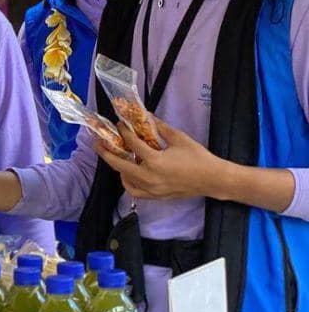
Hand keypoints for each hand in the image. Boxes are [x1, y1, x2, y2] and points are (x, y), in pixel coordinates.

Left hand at [94, 117, 224, 200]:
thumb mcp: (178, 138)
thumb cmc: (198, 158)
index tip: (118, 124)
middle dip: (106, 152)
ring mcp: (152, 189)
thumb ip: (159, 127)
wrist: (213, 179)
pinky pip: (134, 191)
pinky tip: (126, 173)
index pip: (132, 144)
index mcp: (155, 161)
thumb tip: (146, 114)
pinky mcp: (156, 196)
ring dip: (116, 167)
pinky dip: (127, 182)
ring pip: (125, 178)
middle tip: (98, 143)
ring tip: (112, 156)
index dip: (123, 132)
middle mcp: (149, 177)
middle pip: (120, 164)